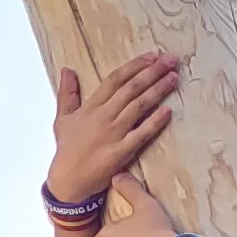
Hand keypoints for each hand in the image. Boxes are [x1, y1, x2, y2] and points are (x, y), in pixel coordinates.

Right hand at [48, 53, 179, 203]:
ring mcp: (114, 133)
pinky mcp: (122, 151)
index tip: (152, 56)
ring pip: (138, 106)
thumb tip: (67, 70)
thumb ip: (67, 93)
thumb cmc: (67, 150)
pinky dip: (155, 122)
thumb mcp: (62, 118)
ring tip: (173, 77)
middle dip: (152, 72)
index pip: (116, 79)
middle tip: (170, 60)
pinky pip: (141, 134)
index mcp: (92, 106)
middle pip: (131, 88)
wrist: (68, 180)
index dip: (135, 66)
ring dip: (157, 90)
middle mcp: (104, 116)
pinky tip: (168, 111)